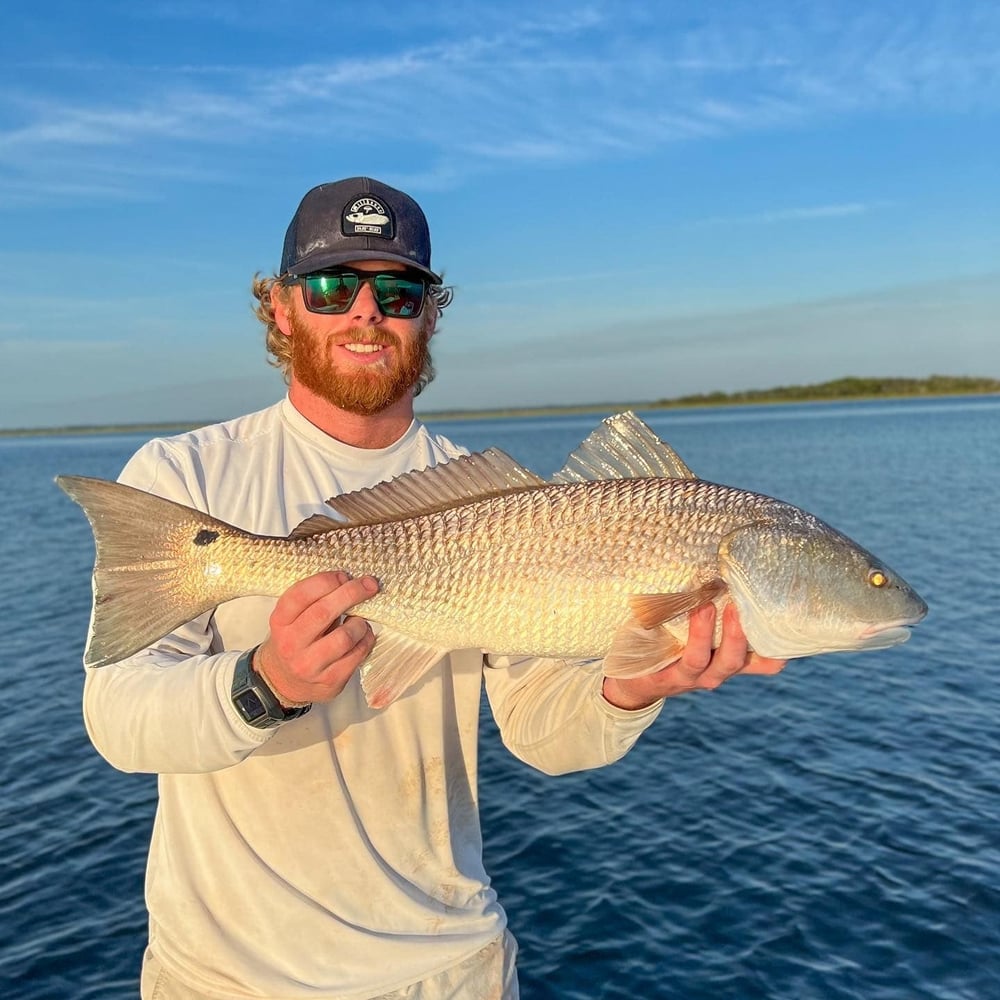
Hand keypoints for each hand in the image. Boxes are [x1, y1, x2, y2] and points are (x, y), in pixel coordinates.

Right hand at [254, 571, 378, 705]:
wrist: (284, 681)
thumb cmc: (296, 640)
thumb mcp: (293, 618)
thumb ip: (314, 601)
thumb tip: (351, 580)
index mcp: (280, 621)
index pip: (300, 595)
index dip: (325, 581)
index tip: (344, 575)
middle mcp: (291, 644)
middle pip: (323, 612)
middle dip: (351, 593)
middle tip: (369, 584)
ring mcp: (310, 665)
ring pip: (344, 637)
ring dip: (360, 623)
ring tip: (359, 620)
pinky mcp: (330, 680)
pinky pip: (357, 654)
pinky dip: (366, 639)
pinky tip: (363, 635)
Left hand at [602, 603, 787, 710]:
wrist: (635, 680)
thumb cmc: (673, 646)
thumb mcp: (702, 633)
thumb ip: (720, 612)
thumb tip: (736, 573)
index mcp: (729, 660)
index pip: (766, 660)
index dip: (779, 648)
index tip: (789, 622)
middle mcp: (715, 671)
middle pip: (736, 660)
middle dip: (739, 634)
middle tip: (739, 604)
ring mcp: (690, 677)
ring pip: (704, 661)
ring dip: (705, 633)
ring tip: (706, 605)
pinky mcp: (665, 677)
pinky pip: (674, 660)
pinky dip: (678, 640)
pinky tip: (675, 617)